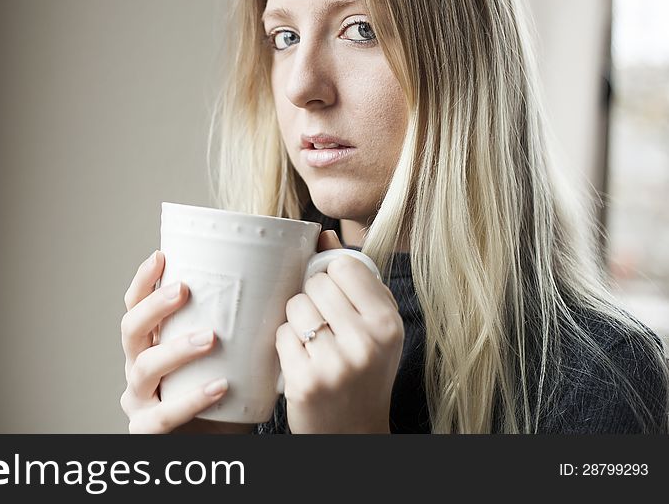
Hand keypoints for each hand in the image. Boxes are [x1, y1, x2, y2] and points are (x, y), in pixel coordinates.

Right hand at [119, 250, 251, 433]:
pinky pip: (163, 415)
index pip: (136, 306)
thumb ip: (235, 325)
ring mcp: (139, 401)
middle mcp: (137, 368)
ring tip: (210, 338)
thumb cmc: (224, 394)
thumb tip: (277, 279)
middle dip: (154, 306)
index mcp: (150, 344)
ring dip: (175, 349)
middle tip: (184, 290)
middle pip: (130, 330)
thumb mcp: (225, 354)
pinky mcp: (147, 430)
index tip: (161, 255)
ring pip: (144, 368)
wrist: (220, 441)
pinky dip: (190, 399)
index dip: (144, 281)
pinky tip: (218, 386)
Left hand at [275, 231, 403, 432]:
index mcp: (387, 323)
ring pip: (294, 306)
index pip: (344, 265)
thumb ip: (354, 280)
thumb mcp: (374, 326)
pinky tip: (301, 362)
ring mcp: (335, 363)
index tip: (336, 297)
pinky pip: (281, 335)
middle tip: (323, 325)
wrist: (354, 433)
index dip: (332, 277)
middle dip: (312, 299)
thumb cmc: (364, 371)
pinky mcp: (306, 381)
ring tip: (313, 344)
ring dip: (296, 322)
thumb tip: (322, 234)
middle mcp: (366, 342)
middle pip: (315, 284)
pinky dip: (285, 345)